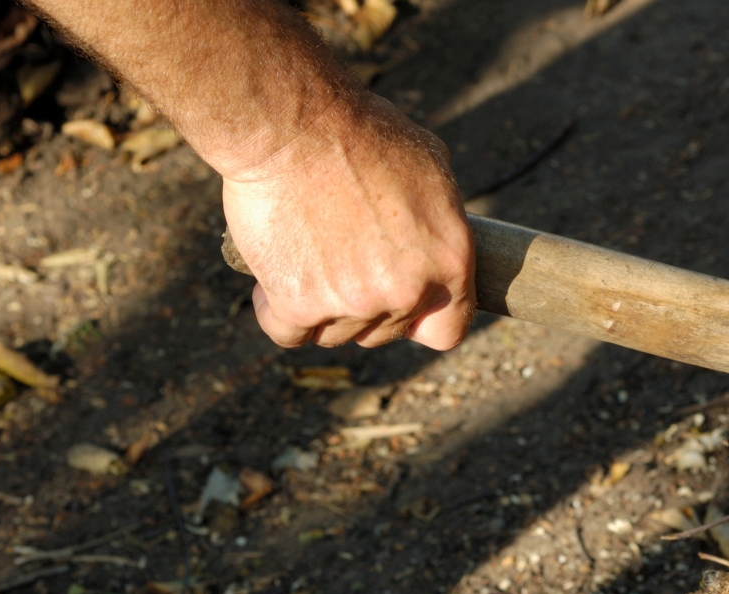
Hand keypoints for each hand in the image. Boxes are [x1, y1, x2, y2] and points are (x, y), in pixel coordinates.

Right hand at [221, 93, 474, 349]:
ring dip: (323, 306)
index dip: (424, 320)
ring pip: (338, 334)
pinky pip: (289, 333)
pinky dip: (279, 311)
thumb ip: (438, 222)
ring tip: (309, 252)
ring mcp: (353, 303)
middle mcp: (407, 291)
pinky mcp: (298, 305)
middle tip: (343, 256)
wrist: (291, 124)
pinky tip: (277, 278)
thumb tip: (433, 245)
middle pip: (385, 332)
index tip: (402, 302)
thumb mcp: (430, 167)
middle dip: (367, 303)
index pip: (448, 330)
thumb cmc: (360, 132)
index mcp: (451, 259)